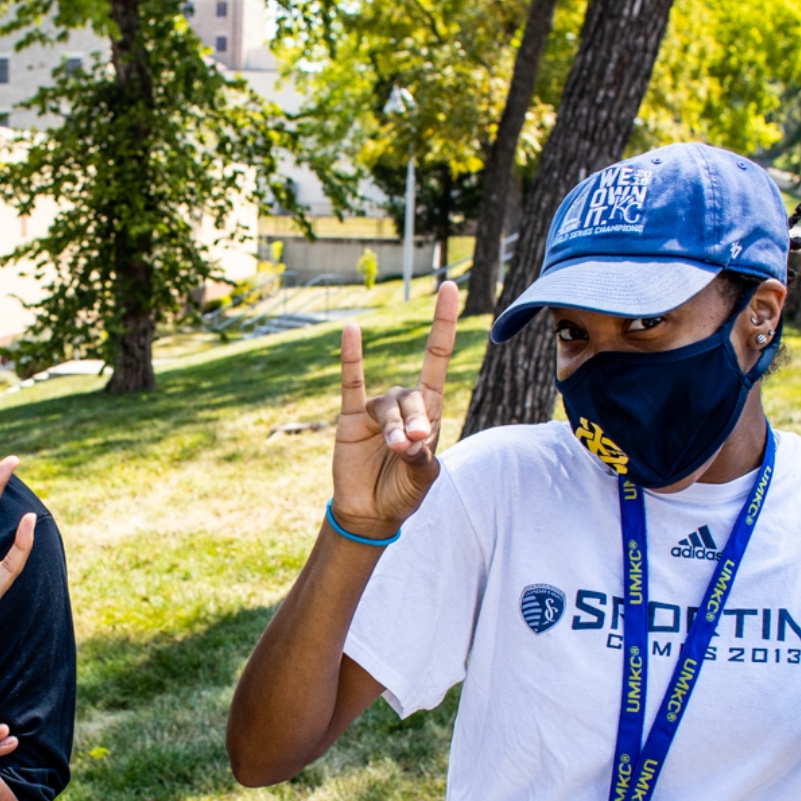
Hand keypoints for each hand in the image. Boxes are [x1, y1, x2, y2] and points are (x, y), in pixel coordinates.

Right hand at [331, 281, 459, 539]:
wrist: (371, 513)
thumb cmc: (403, 493)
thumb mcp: (423, 478)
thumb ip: (422, 458)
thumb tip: (412, 438)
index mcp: (428, 412)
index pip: (436, 359)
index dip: (442, 324)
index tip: (449, 287)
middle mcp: (403, 405)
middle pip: (412, 396)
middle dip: (414, 419)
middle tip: (414, 444)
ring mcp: (376, 411)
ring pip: (387, 405)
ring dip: (392, 426)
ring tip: (396, 449)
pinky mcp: (351, 418)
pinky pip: (352, 383)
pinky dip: (351, 358)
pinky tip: (351, 331)